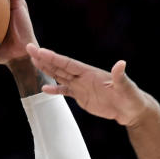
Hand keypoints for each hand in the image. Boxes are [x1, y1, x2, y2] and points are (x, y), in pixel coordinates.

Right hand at [27, 44, 152, 126]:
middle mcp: (83, 77)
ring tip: (33, 61)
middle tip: (29, 48)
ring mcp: (81, 86)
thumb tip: (121, 64)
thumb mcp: (126, 87)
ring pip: (60, 76)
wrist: (131, 110)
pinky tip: (44, 89)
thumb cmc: (131, 97)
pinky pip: (65, 91)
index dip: (53, 57)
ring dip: (46, 69)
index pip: (68, 63)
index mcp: (89, 73)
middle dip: (44, 58)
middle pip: (59, 66)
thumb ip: (120, 76)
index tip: (39, 50)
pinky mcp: (81, 96)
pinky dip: (55, 90)